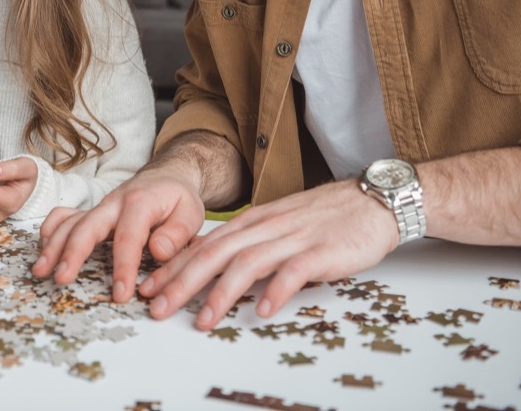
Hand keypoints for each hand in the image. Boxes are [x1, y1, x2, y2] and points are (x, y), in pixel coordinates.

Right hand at [32, 166, 204, 303]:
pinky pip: (65, 216)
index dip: (123, 266)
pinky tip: (43, 249)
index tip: (120, 294)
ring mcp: (99, 207)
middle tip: (62, 279)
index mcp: (140, 203)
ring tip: (41, 270)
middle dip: (72, 253)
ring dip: (53, 245)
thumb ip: (177, 233)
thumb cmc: (177, 199)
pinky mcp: (91, 212)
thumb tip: (157, 251)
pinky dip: (51, 230)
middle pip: (87, 226)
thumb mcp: (191, 212)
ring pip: (70, 223)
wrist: (166, 177)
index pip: (128, 237)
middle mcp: (114, 203)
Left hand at [137, 179, 397, 327]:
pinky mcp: (321, 252)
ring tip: (202, 319)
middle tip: (157, 307)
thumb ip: (249, 243)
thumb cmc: (323, 219)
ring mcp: (292, 239)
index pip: (204, 245)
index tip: (148, 287)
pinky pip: (294, 272)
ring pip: (247, 264)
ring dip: (221, 293)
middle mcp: (265, 228)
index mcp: (252, 222)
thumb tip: (215, 267)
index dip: (173, 267)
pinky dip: (276, 291)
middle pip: (215, 254)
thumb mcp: (276, 225)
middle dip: (182, 282)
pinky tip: (263, 311)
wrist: (371, 201)